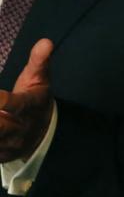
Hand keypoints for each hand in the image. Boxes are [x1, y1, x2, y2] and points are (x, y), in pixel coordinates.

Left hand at [0, 40, 54, 162]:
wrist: (42, 132)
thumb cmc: (35, 99)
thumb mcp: (39, 79)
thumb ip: (39, 61)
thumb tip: (46, 41)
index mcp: (30, 106)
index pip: (16, 104)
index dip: (2, 101)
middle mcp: (20, 127)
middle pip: (2, 127)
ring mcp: (10, 144)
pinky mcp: (1, 155)